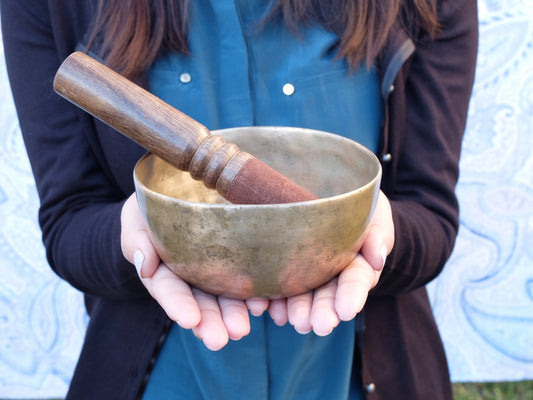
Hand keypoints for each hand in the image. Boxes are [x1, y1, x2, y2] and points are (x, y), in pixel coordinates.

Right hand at [121, 193, 254, 350]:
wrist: (175, 200)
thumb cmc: (149, 210)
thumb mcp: (136, 220)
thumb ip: (137, 241)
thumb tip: (144, 267)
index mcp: (161, 270)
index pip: (168, 288)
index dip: (177, 304)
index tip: (189, 319)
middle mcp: (188, 277)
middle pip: (198, 302)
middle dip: (209, 321)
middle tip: (219, 339)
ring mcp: (211, 274)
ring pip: (222, 297)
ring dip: (232, 314)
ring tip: (240, 330)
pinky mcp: (233, 266)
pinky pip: (243, 282)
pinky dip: (253, 295)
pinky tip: (262, 306)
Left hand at [265, 191, 393, 335]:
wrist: (333, 199)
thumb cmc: (360, 208)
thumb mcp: (375, 215)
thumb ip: (377, 235)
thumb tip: (377, 258)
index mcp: (358, 263)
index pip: (356, 279)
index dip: (352, 295)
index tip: (347, 310)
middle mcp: (332, 273)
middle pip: (328, 293)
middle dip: (324, 310)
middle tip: (320, 325)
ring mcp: (308, 274)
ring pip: (303, 294)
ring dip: (298, 310)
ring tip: (295, 322)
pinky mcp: (285, 270)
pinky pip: (277, 286)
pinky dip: (270, 299)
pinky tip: (263, 307)